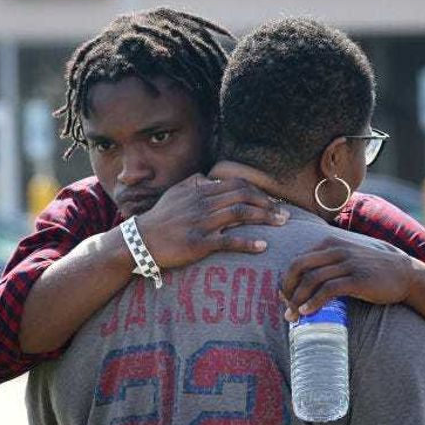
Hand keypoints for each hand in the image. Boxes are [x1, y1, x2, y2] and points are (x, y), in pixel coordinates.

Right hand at [135, 174, 288, 268]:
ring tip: (282, 225)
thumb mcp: (175, 193)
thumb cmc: (160, 218)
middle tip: (285, 214)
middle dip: (268, 204)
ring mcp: (200, 223)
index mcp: (200, 190)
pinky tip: (262, 246)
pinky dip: (247, 243)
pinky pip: (227, 241)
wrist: (139, 241)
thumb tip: (211, 178)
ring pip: (239, 214)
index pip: (237, 185)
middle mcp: (202, 203)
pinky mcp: (198, 243)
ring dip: (264, 218)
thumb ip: (195, 182)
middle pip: (243, 197)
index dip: (258, 192)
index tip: (272, 202)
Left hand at [281, 236, 419, 321]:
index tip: (285, 297)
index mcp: (331, 244)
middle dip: (287, 288)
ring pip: (311, 279)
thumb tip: (304, 282)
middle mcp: (337, 250)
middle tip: (285, 306)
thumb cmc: (374, 271)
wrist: (405, 275)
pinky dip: (313, 302)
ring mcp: (348, 263)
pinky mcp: (357, 279)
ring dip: (297, 299)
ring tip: (293, 315)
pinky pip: (328, 289)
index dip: (287, 280)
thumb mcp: (348, 259)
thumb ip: (329, 264)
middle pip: (299, 266)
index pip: (298, 259)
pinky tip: (307, 312)